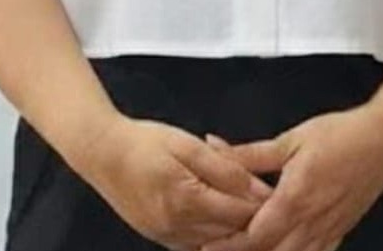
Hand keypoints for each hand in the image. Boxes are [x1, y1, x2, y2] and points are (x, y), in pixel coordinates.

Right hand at [79, 115, 273, 249]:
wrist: (102, 153)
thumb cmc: (145, 141)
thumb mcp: (187, 144)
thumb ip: (224, 167)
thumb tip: (257, 187)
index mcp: (188, 200)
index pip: (240, 213)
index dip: (264, 203)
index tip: (281, 190)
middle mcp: (179, 227)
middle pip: (231, 232)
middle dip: (253, 217)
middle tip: (271, 196)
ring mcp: (168, 237)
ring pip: (216, 242)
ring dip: (235, 226)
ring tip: (248, 204)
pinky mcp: (160, 238)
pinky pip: (197, 243)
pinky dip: (214, 232)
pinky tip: (221, 214)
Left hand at [197, 104, 382, 250]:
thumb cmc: (339, 135)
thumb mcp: (291, 140)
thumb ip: (251, 153)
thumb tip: (214, 147)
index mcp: (293, 200)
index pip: (254, 236)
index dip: (228, 245)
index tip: (204, 246)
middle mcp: (310, 223)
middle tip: (215, 249)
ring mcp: (328, 231)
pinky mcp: (341, 231)